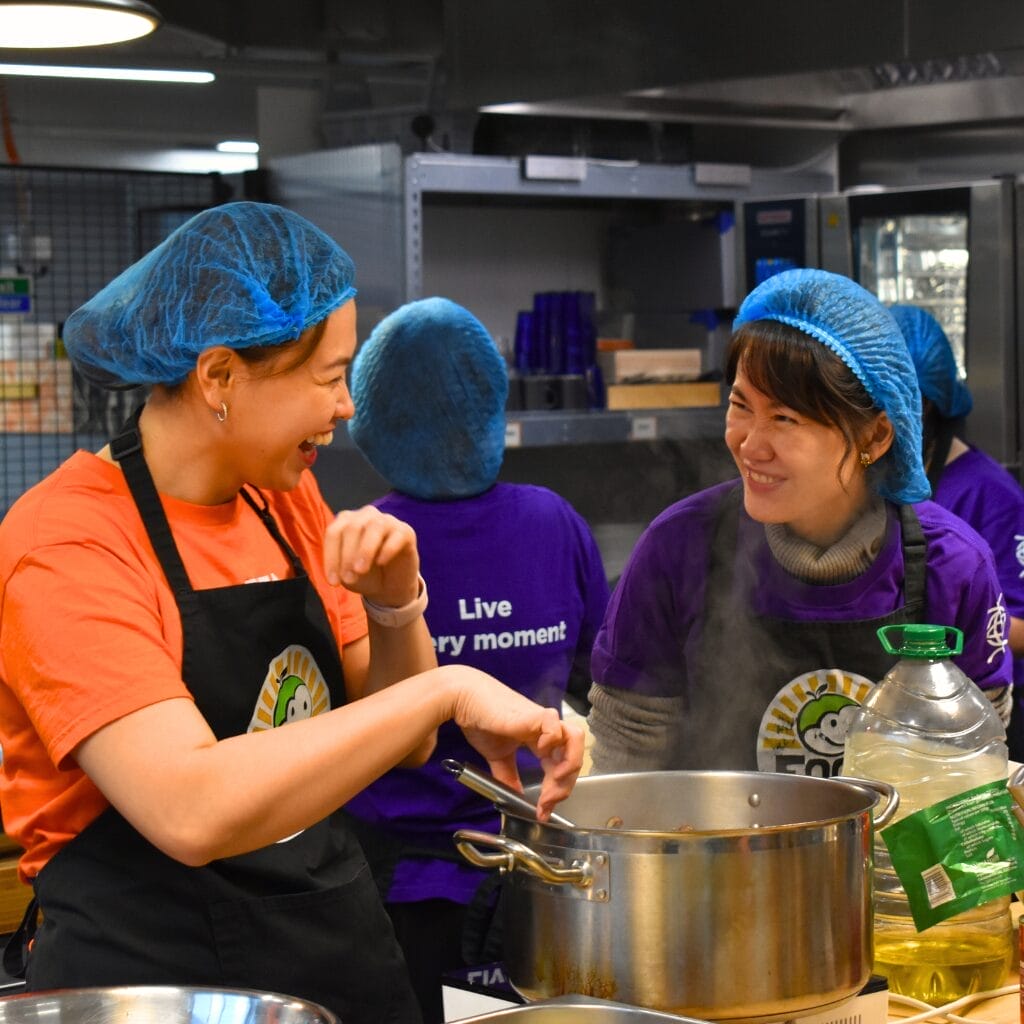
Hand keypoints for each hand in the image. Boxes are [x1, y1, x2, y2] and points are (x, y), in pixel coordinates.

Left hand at [323, 506, 419, 605]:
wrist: (389, 584)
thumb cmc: (364, 574)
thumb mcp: (346, 573)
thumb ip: (341, 566)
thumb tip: (341, 568)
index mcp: (346, 521)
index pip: (334, 532)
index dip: (331, 556)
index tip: (333, 582)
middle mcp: (366, 515)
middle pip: (353, 528)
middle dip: (347, 555)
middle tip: (348, 578)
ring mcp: (387, 521)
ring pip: (374, 527)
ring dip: (365, 550)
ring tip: (360, 571)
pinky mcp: (405, 531)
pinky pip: (397, 536)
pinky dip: (387, 549)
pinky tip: (381, 562)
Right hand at [447, 667, 583, 819]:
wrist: (464, 699)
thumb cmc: (481, 721)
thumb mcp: (497, 756)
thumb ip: (508, 776)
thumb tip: (514, 799)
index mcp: (540, 741)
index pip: (560, 769)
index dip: (555, 792)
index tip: (542, 811)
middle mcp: (546, 732)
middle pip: (573, 759)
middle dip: (563, 787)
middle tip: (545, 803)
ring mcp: (542, 721)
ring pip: (575, 739)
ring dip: (570, 764)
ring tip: (554, 780)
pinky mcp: (533, 714)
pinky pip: (554, 725)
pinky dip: (553, 740)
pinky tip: (539, 750)